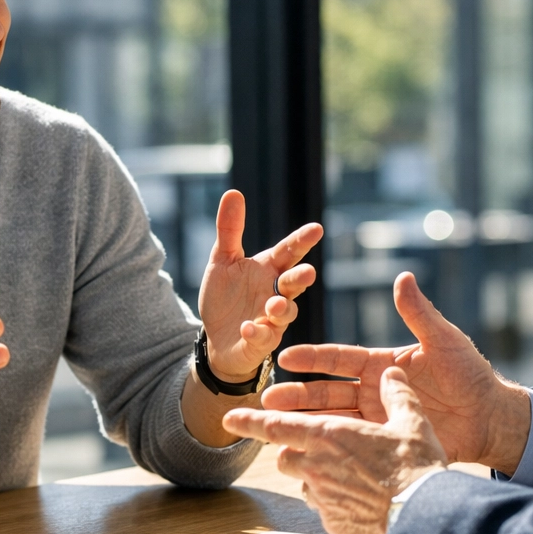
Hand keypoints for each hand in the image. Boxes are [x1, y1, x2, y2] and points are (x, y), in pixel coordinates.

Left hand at [197, 190, 323, 381]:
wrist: (216, 337)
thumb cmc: (225, 297)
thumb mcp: (222, 261)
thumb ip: (230, 230)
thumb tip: (233, 192)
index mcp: (269, 269)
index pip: (289, 251)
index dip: (302, 240)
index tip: (316, 229)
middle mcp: (275, 292)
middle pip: (294, 282)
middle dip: (301, 277)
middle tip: (308, 272)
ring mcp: (272, 318)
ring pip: (286, 312)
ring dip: (281, 308)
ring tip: (273, 304)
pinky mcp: (261, 341)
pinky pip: (263, 337)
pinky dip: (257, 332)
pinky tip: (247, 327)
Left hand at [224, 367, 447, 533]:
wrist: (423, 518)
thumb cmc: (416, 469)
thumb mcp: (411, 423)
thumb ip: (397, 396)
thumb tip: (392, 374)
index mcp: (329, 435)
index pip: (276, 426)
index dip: (250, 421)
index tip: (230, 419)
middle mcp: (317, 465)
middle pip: (284, 455)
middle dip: (290, 450)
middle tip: (313, 449)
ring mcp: (322, 496)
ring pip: (300, 481)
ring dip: (311, 475)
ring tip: (344, 475)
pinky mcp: (331, 521)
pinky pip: (320, 507)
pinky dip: (331, 500)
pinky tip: (356, 499)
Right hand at [260, 272, 530, 473]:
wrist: (490, 417)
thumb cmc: (470, 374)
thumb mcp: (443, 340)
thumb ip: (418, 314)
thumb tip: (402, 277)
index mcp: (381, 363)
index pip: (338, 358)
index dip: (312, 358)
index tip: (286, 356)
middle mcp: (372, 390)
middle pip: (326, 392)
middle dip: (296, 395)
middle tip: (267, 398)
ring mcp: (376, 418)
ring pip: (332, 420)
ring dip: (304, 422)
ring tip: (275, 425)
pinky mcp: (385, 443)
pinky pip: (351, 446)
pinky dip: (328, 448)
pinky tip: (305, 451)